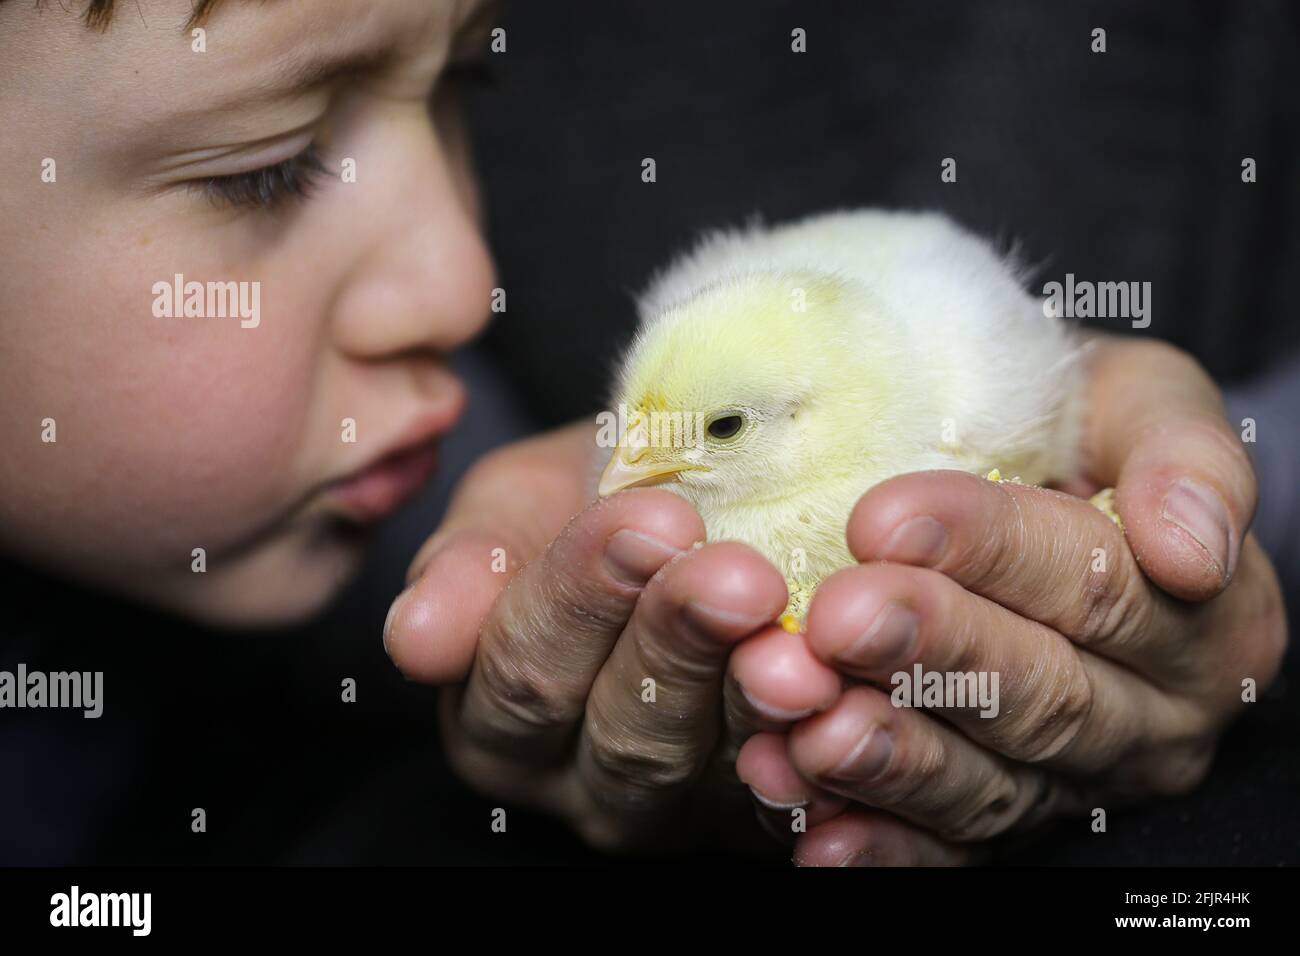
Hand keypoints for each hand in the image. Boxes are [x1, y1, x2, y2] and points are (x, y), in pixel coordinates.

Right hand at [383, 422, 841, 851]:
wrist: (697, 499)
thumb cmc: (591, 494)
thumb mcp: (518, 504)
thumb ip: (470, 567)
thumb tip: (413, 639)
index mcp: (496, 712)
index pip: (524, 667)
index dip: (582, 595)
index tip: (649, 519)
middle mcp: (578, 776)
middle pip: (620, 729)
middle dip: (679, 643)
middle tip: (739, 577)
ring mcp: (675, 805)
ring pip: (710, 766)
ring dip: (757, 702)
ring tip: (799, 645)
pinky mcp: (759, 814)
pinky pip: (791, 797)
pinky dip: (820, 755)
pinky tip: (849, 702)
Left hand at [733, 337, 1287, 864]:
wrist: (1035, 483)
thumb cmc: (1078, 432)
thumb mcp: (1141, 403)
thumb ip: (1180, 453)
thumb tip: (1191, 546)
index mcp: (1200, 618)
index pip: (1096, 585)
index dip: (990, 552)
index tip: (881, 517)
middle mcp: (1146, 720)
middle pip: (1038, 693)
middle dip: (931, 656)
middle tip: (839, 619)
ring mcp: (1068, 783)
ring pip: (987, 785)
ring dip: (893, 759)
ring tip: (812, 724)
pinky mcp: (999, 826)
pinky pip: (945, 853)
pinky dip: (879, 846)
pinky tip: (816, 831)